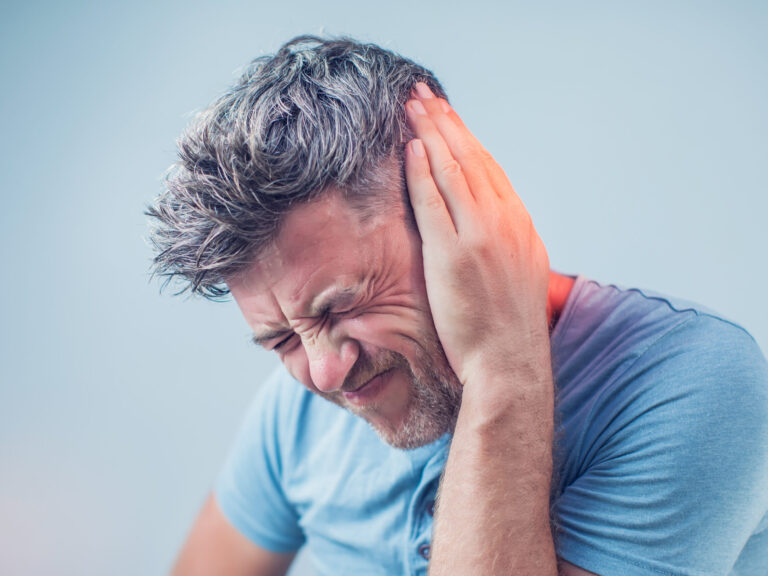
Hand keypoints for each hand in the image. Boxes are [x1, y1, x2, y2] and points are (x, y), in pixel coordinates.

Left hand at [404, 83, 550, 386]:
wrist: (510, 364)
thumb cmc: (508, 328)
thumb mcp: (520, 274)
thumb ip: (504, 242)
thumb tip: (489, 227)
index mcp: (520, 225)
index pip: (490, 168)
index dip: (465, 138)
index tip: (448, 116)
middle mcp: (505, 222)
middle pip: (472, 158)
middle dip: (446, 123)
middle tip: (424, 95)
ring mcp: (482, 235)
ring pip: (454, 170)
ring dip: (432, 133)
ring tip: (412, 107)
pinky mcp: (455, 254)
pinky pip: (435, 202)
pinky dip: (423, 171)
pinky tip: (411, 147)